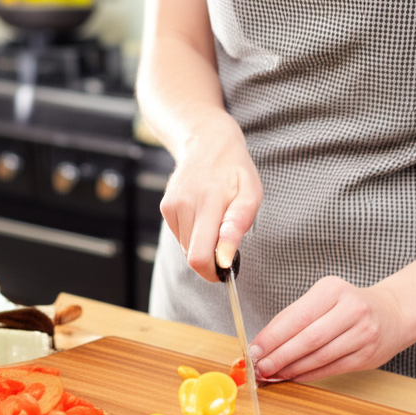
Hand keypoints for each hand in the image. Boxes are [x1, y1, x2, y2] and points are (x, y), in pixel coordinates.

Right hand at [160, 115, 262, 281]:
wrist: (207, 142)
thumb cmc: (235, 170)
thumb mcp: (250, 195)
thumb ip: (237, 228)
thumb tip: (224, 260)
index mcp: (209, 202)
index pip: (200, 256)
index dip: (212, 272)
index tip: (225, 269)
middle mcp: (185, 204)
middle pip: (192, 256)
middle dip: (210, 261)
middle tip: (226, 244)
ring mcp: (172, 206)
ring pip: (186, 248)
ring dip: (203, 245)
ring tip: (215, 221)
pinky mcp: (165, 207)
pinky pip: (180, 237)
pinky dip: (193, 235)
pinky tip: (202, 215)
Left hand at [249, 277, 406, 382]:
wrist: (393, 313)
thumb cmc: (349, 306)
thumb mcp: (323, 298)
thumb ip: (294, 317)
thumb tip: (263, 342)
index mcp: (333, 290)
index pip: (297, 316)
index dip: (272, 336)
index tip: (254, 349)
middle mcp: (351, 310)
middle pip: (308, 338)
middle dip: (279, 356)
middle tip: (260, 367)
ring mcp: (363, 334)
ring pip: (319, 356)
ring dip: (291, 368)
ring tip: (272, 373)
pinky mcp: (367, 355)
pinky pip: (331, 368)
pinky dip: (308, 374)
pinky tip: (293, 376)